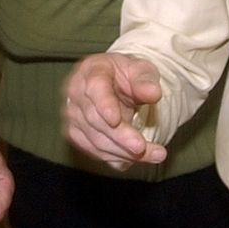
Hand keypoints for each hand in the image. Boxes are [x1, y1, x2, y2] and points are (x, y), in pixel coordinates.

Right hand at [63, 53, 166, 169]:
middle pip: (94, 119)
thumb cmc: (126, 75)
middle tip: (142, 148)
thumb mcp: (141, 69)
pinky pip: (95, 151)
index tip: (116, 120)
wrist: (115, 85)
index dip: (104, 105)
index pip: (94, 87)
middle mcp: (76, 93)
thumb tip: (153, 93)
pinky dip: (119, 157)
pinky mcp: (76, 134)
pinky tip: (138, 157)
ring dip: (124, 152)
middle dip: (120, 136)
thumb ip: (146, 80)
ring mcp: (73, 116)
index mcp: (92, 70)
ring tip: (154, 154)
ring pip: (94, 140)